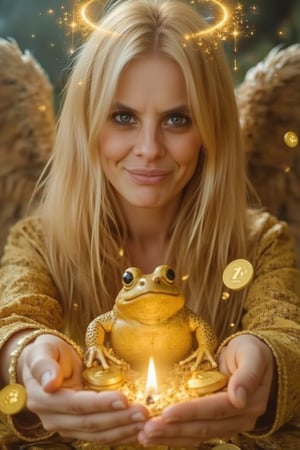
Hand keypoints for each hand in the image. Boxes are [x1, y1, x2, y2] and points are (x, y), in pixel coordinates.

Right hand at [18, 334, 148, 443]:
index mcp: (44, 400)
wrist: (43, 363)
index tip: (124, 399)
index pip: (77, 405)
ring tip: (146, 421)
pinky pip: (102, 435)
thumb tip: (49, 383)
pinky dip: (121, 434)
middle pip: (90, 423)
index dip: (101, 404)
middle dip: (119, 419)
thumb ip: (43, 365)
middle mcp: (53, 418)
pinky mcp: (78, 428)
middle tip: (144, 412)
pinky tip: (139, 430)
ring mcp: (66, 426)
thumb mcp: (42, 351)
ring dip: (124, 429)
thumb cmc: (45, 352)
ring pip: (98, 434)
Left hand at [138, 334, 274, 446]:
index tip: (166, 413)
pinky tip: (158, 435)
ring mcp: (229, 423)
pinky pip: (197, 432)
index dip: (189, 412)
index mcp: (248, 403)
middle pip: (203, 427)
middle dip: (173, 429)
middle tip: (147, 429)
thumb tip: (238, 398)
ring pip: (197, 434)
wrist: (256, 357)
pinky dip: (177, 434)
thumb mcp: (252, 355)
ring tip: (146, 436)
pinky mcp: (219, 422)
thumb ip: (247, 375)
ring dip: (171, 436)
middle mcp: (239, 418)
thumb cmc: (252, 351)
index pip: (214, 409)